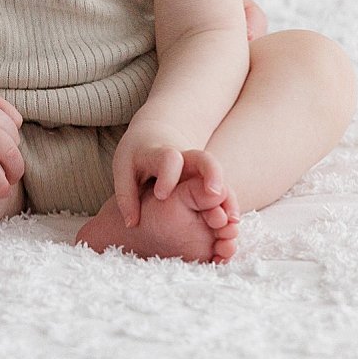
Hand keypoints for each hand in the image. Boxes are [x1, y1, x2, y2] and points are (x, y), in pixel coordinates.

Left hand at [111, 122, 234, 229]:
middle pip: (204, 159)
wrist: (156, 135)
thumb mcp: (124, 168)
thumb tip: (131, 223)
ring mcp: (200, 169)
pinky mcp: (208, 180)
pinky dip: (229, 204)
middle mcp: (185, 158)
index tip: (161, 195)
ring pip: (219, 178)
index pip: (168, 158)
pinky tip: (233, 223)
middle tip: (215, 194)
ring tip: (232, 220)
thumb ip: (126, 194)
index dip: (167, 175)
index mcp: (160, 153)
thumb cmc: (137, 155)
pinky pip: (223, 190)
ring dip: (227, 197)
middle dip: (212, 173)